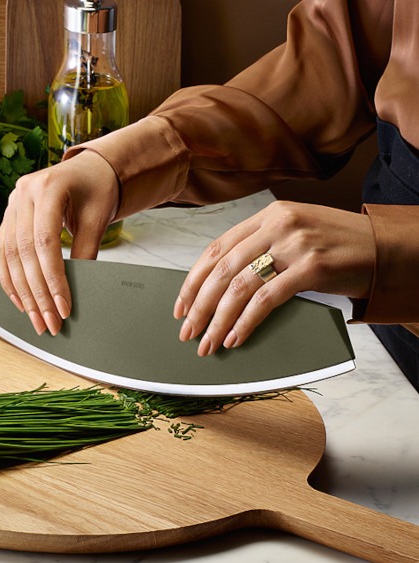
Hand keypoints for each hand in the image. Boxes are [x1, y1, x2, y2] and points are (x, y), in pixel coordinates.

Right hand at [0, 150, 119, 335]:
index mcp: (48, 187)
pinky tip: (20, 300)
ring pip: (9, 255)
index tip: (63, 306)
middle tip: (49, 321)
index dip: (52, 278)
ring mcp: (12, 204)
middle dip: (37, 292)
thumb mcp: (97, 218)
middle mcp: (23, 193)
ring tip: (35, 317)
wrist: (89, 170)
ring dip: (22, 292)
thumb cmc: (97, 189)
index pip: (45, 241)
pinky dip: (9, 279)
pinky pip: (2, 252)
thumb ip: (85, 251)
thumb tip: (76, 290)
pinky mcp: (9, 217)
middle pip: (24, 252)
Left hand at [173, 200, 375, 354]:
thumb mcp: (294, 235)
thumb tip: (219, 287)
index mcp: (267, 216)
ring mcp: (295, 244)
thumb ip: (260, 249)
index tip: (180, 305)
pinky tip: (234, 338)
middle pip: (221, 270)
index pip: (216, 249)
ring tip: (207, 342)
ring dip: (217, 320)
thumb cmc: (337, 247)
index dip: (192, 280)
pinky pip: (266, 300)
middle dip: (199, 305)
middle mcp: (278, 224)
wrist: (386, 249)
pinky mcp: (312, 268)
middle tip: (187, 331)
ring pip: (238, 287)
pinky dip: (245, 322)